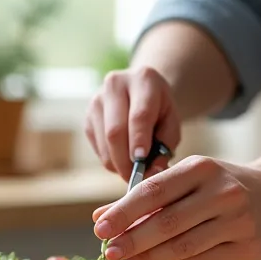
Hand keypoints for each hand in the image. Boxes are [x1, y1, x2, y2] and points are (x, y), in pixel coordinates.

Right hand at [85, 66, 180, 181]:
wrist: (142, 91)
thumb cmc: (161, 110)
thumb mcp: (172, 123)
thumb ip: (165, 146)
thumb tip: (152, 173)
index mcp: (143, 80)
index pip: (139, 115)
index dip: (139, 141)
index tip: (142, 163)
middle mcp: (116, 85)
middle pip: (115, 130)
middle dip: (125, 160)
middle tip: (137, 179)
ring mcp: (97, 100)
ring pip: (104, 141)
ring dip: (118, 163)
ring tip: (134, 169)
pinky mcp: (88, 116)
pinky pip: (97, 147)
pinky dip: (110, 159)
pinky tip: (123, 157)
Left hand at [93, 153, 260, 259]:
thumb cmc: (223, 186)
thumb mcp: (189, 179)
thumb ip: (148, 196)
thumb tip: (101, 216)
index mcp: (203, 168)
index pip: (154, 191)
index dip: (123, 212)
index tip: (100, 227)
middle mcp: (222, 193)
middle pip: (166, 223)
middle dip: (132, 240)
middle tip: (109, 252)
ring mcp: (239, 222)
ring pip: (183, 247)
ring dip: (151, 257)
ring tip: (130, 259)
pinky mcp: (250, 248)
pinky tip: (172, 258)